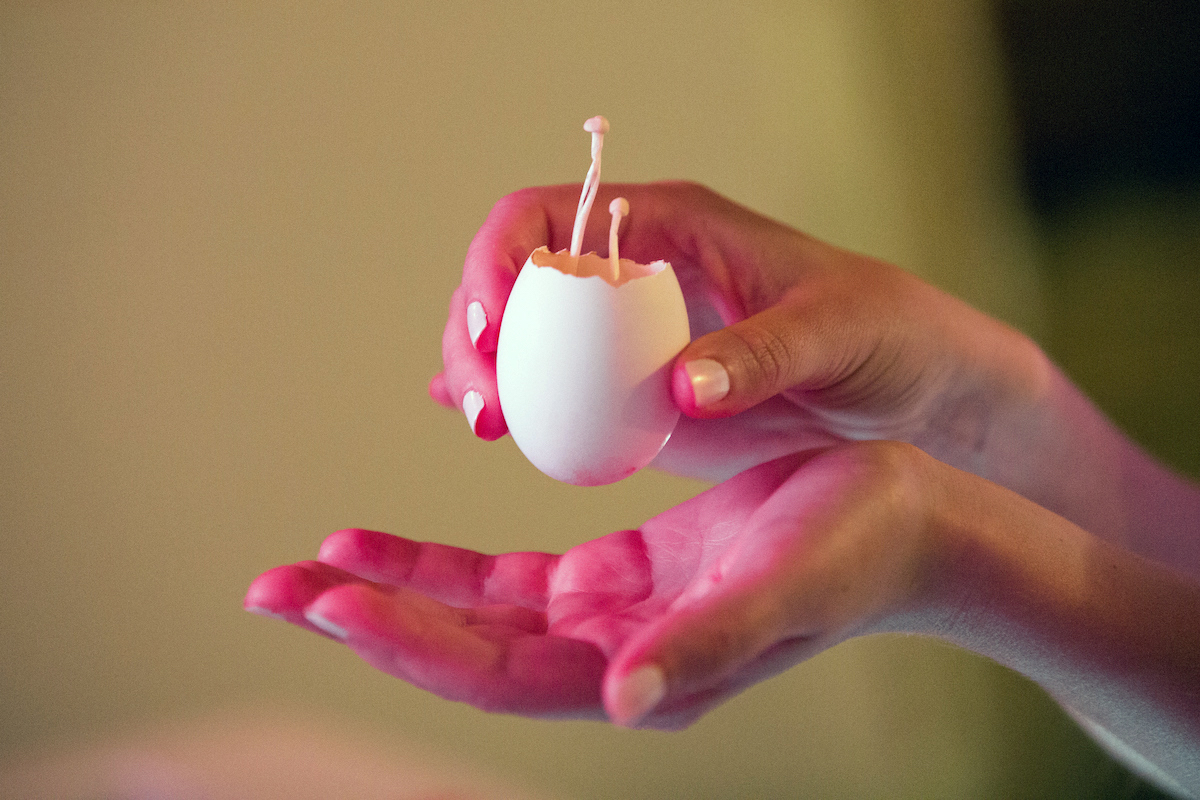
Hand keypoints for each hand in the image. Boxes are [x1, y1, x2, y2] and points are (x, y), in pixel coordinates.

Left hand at [245, 442, 938, 728]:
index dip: (411, 640)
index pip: (500, 672)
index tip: (328, 600)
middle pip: (462, 651)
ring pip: (470, 616)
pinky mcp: (612, 576)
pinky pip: (505, 578)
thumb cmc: (855, 546)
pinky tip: (381, 546)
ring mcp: (606, 619)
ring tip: (305, 570)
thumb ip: (705, 648)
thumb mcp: (784, 587)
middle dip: (366, 619)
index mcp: (645, 675)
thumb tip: (626, 698)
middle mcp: (613, 659)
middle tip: (270, 588)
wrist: (901, 515)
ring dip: (386, 593)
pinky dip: (439, 564)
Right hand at [433, 182, 1045, 481]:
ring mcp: (625, 336)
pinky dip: (512, 400)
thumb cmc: (880, 334)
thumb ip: (762, 354)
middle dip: (474, 328)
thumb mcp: (834, 334)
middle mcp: (632, 274)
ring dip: (483, 373)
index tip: (495, 326)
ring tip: (488, 427)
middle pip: (513, 277)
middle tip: (485, 403)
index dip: (500, 259)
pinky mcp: (633, 391)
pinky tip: (488, 428)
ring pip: (521, 337)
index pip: (551, 216)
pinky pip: (554, 388)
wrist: (904, 391)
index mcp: (670, 226)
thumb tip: (681, 387)